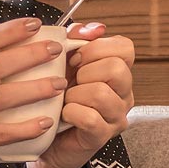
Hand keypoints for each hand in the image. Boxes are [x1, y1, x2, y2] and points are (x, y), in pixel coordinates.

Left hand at [28, 21, 132, 167]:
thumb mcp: (62, 63)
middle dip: (85, 71)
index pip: (125, 47)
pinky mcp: (103, 136)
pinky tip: (63, 115)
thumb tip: (91, 28)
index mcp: (118, 71)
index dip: (97, 47)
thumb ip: (76, 41)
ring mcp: (116, 116)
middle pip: (117, 68)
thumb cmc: (54, 98)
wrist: (43, 139)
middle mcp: (124, 93)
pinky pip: (91, 118)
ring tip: (65, 101)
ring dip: (75, 94)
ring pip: (102, 93)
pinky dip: (71, 113)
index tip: (75, 59)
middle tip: (69, 82)